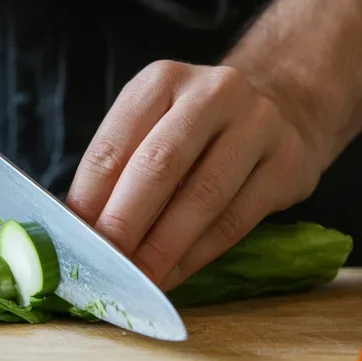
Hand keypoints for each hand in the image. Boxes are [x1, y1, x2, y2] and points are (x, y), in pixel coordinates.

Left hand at [66, 61, 325, 288]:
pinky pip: (236, 219)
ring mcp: (257, 124)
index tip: (74, 240)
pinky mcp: (288, 162)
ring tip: (138, 279)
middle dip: (125, 222)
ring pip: (202, 195)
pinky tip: (174, 274)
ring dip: (163, 247)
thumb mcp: (155, 125)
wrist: (284, 108)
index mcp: (162, 81)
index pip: (114, 144)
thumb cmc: (199, 129)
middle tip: (104, 265)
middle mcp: (212, 93)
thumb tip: (79, 229)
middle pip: (159, 165)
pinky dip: (198, 254)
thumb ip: (120, 168)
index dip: (89, 198)